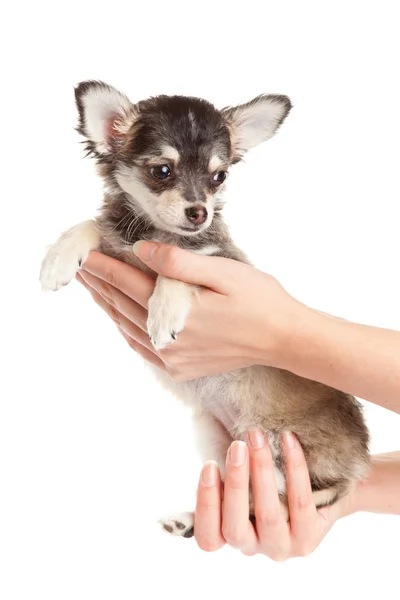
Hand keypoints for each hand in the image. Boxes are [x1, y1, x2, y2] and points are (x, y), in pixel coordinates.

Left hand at [77, 241, 302, 379]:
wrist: (285, 339)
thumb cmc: (260, 300)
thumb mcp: (223, 272)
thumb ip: (178, 262)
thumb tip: (141, 250)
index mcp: (177, 312)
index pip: (128, 283)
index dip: (104, 265)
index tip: (84, 251)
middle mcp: (168, 341)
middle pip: (122, 305)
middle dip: (99, 283)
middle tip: (79, 265)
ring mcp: (173, 359)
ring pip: (127, 327)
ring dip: (107, 304)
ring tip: (91, 286)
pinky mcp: (181, 369)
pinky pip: (141, 347)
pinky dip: (124, 329)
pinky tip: (117, 317)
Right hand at [194, 430, 354, 558]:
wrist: (322, 490)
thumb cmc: (269, 479)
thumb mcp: (243, 479)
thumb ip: (226, 471)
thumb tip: (211, 433)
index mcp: (229, 536)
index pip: (208, 538)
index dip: (206, 505)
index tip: (210, 465)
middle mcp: (253, 547)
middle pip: (235, 529)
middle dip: (235, 483)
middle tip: (237, 446)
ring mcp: (283, 547)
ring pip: (267, 516)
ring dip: (261, 472)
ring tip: (258, 438)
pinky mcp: (310, 537)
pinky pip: (300, 501)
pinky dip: (294, 467)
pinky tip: (288, 440)